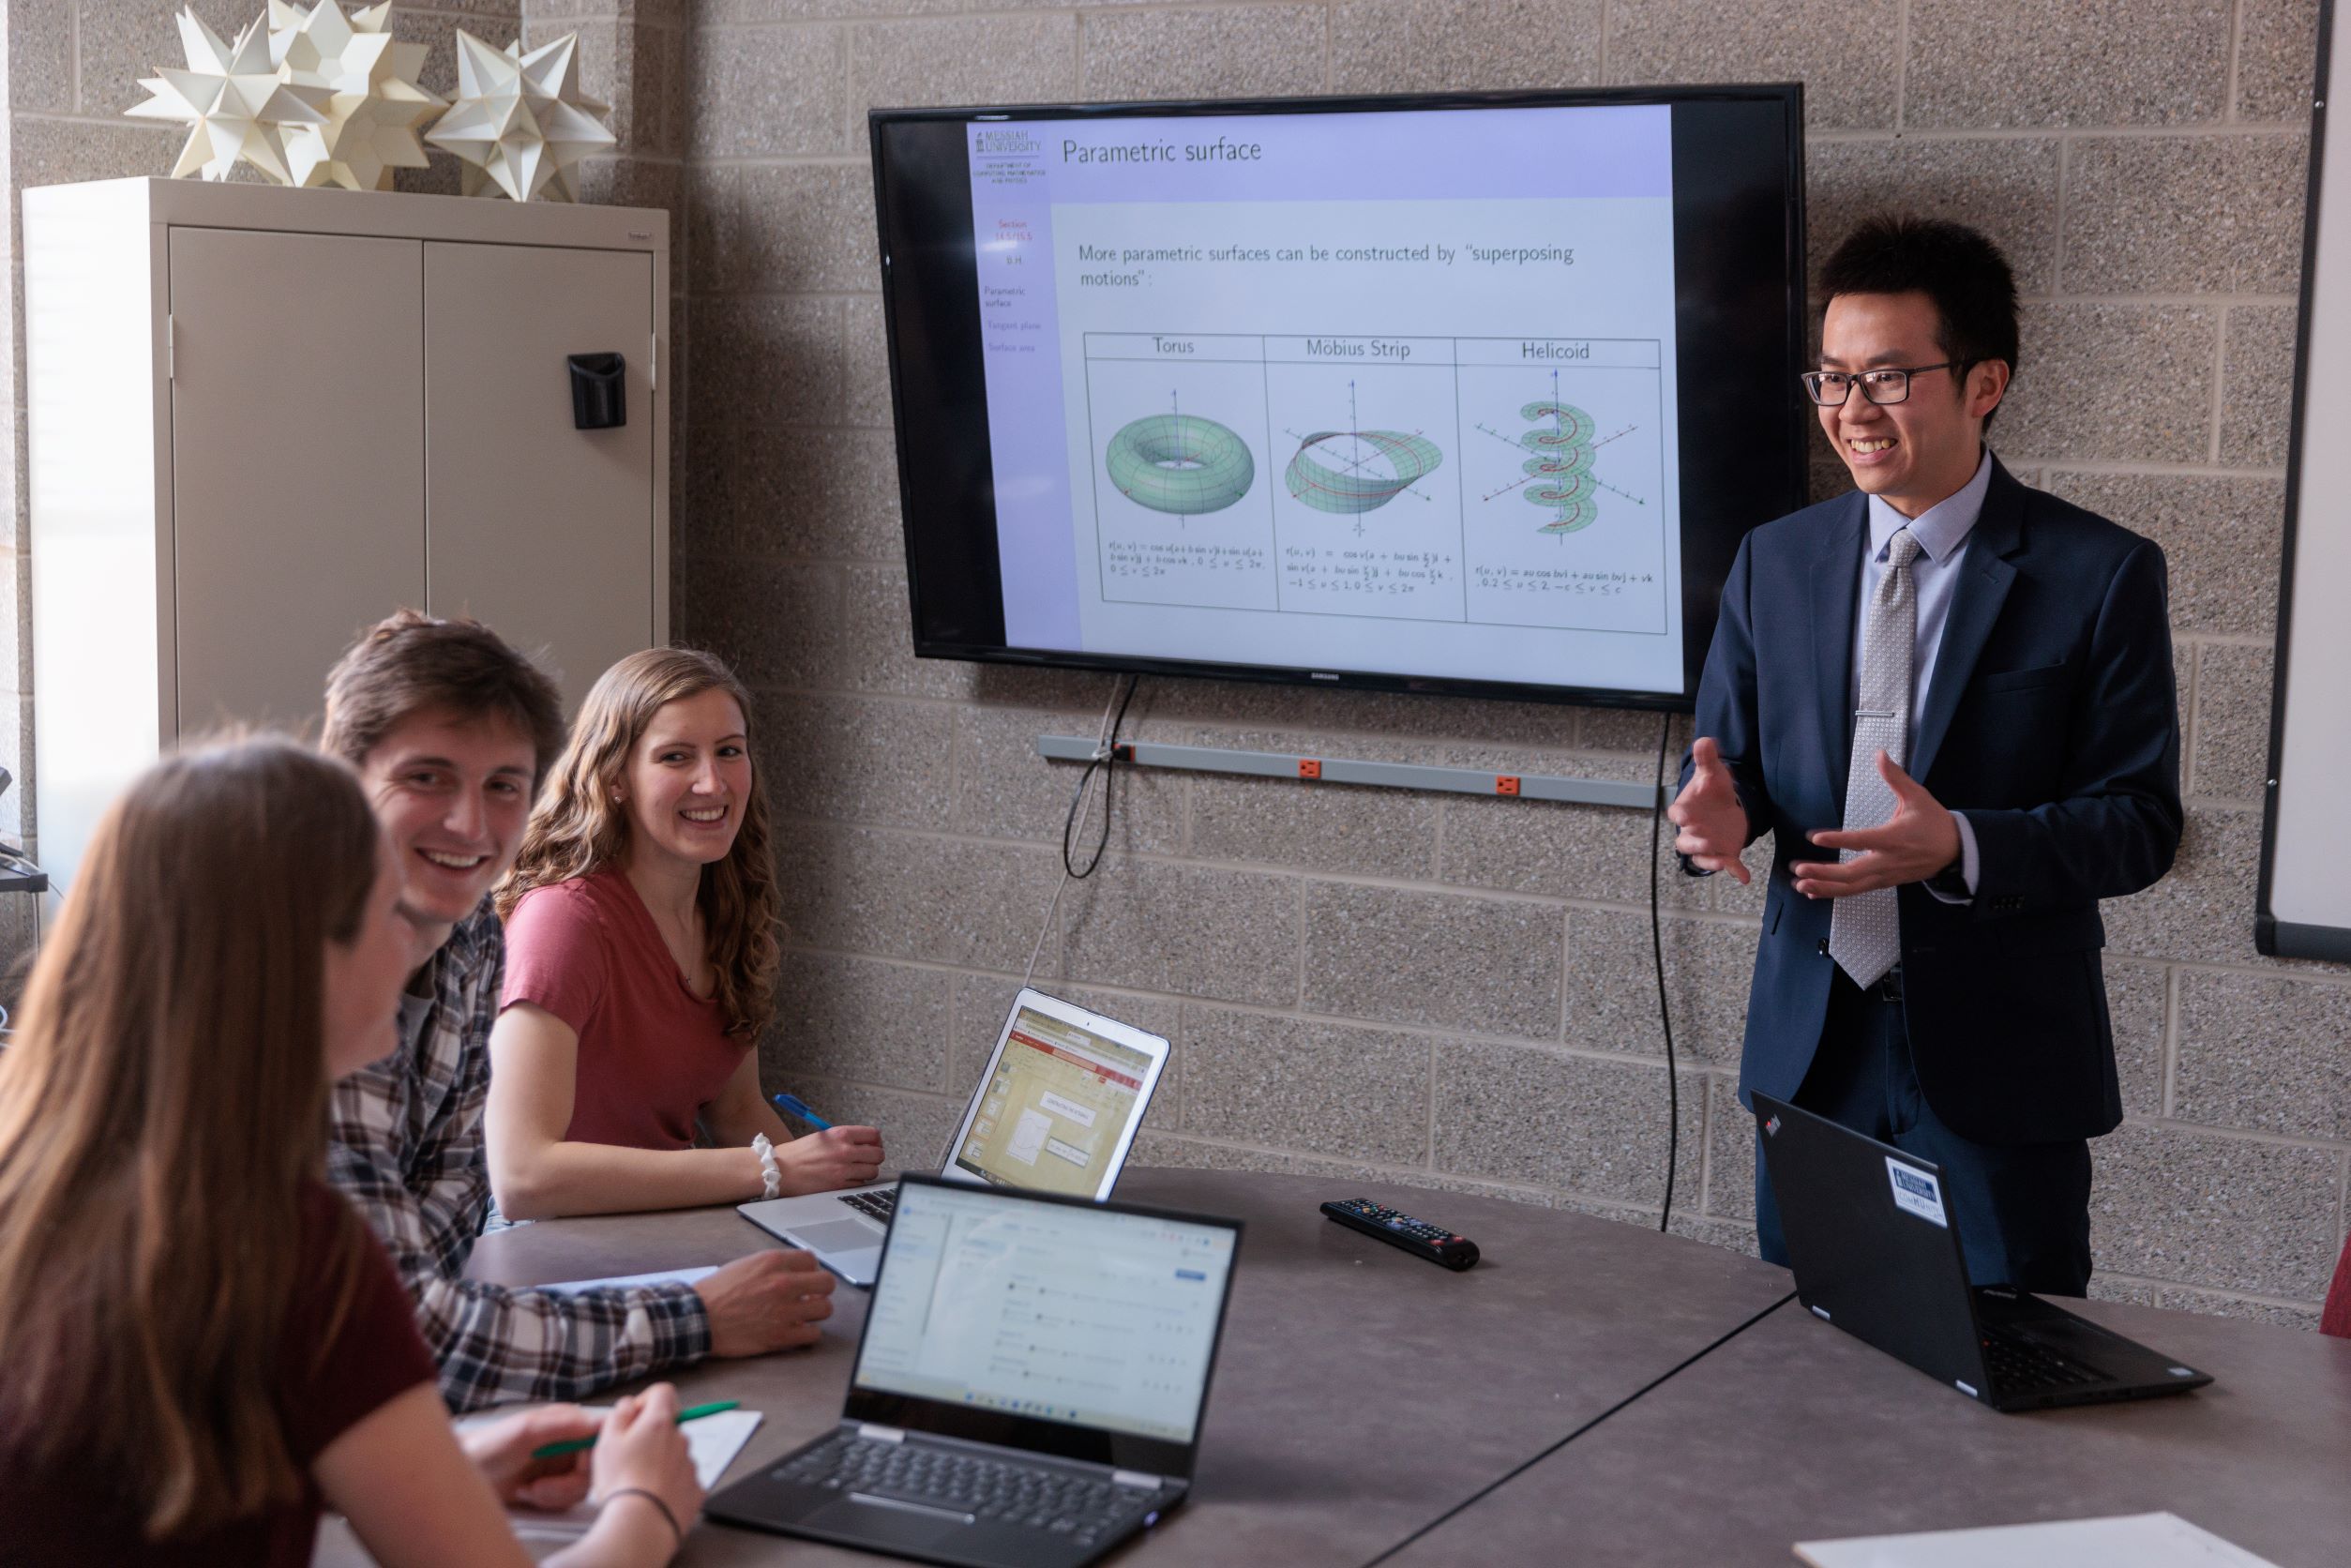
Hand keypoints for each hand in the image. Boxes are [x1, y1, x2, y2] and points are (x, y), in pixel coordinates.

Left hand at [460, 1404, 598, 1511]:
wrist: (465, 1472)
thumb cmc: (489, 1446)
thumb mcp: (524, 1432)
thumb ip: (561, 1426)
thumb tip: (596, 1423)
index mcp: (567, 1422)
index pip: (599, 1439)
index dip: (593, 1458)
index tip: (577, 1471)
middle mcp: (567, 1443)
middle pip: (591, 1470)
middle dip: (566, 1485)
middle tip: (541, 1487)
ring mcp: (560, 1465)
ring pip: (580, 1488)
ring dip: (553, 1494)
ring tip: (530, 1489)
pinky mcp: (552, 1485)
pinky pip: (566, 1500)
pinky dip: (547, 1501)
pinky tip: (527, 1493)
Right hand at [589, 1385, 702, 1547]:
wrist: (641, 1525)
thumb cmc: (621, 1483)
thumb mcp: (607, 1441)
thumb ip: (618, 1415)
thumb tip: (629, 1405)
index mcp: (660, 1422)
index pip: (663, 1392)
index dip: (646, 1399)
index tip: (633, 1416)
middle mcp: (681, 1439)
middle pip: (667, 1427)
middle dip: (649, 1437)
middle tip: (627, 1458)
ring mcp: (690, 1465)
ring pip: (674, 1454)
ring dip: (659, 1462)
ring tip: (637, 1484)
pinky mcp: (696, 1490)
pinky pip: (682, 1480)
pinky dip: (670, 1485)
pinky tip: (652, 1498)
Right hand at [694, 1248, 836, 1357]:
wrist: (698, 1318)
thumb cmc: (715, 1292)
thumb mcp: (744, 1265)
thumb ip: (772, 1266)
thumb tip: (792, 1272)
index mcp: (773, 1262)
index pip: (811, 1260)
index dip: (809, 1270)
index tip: (804, 1279)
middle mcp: (783, 1283)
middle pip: (827, 1283)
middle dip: (820, 1290)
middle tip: (811, 1296)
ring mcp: (785, 1311)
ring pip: (825, 1309)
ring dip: (816, 1312)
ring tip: (805, 1315)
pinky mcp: (781, 1336)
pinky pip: (813, 1335)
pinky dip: (808, 1334)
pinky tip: (797, 1331)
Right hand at [774, 1125, 884, 1194]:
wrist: (779, 1170)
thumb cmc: (797, 1153)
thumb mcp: (823, 1137)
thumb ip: (844, 1138)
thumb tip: (863, 1144)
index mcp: (841, 1134)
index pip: (874, 1134)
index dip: (876, 1141)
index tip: (872, 1145)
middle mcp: (844, 1150)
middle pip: (878, 1154)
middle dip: (874, 1158)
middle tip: (866, 1160)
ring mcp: (843, 1169)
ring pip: (873, 1171)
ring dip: (867, 1172)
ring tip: (855, 1171)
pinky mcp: (839, 1185)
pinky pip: (860, 1184)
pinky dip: (856, 1183)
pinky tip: (845, 1179)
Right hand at [1667, 736, 1752, 884]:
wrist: (1724, 806)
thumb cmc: (1712, 790)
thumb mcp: (1713, 773)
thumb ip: (1707, 759)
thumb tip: (1704, 740)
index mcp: (1686, 810)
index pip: (1677, 814)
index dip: (1680, 815)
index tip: (1683, 815)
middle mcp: (1692, 831)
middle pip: (1685, 842)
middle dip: (1694, 843)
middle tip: (1705, 841)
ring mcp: (1707, 844)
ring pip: (1702, 857)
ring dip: (1710, 860)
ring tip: (1721, 862)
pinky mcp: (1723, 853)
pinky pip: (1727, 864)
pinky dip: (1734, 871)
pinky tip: (1744, 877)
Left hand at [1790, 751, 1961, 898]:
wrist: (1956, 851)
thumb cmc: (1935, 822)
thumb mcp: (1918, 796)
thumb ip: (1895, 777)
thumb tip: (1879, 753)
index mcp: (1893, 838)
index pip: (1861, 841)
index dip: (1837, 840)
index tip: (1815, 837)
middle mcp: (1887, 860)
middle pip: (1852, 873)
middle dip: (1824, 873)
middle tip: (1799, 869)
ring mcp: (1886, 875)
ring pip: (1853, 887)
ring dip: (1825, 887)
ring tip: (1801, 885)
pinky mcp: (1885, 882)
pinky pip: (1858, 890)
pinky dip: (1835, 892)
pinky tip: (1815, 892)